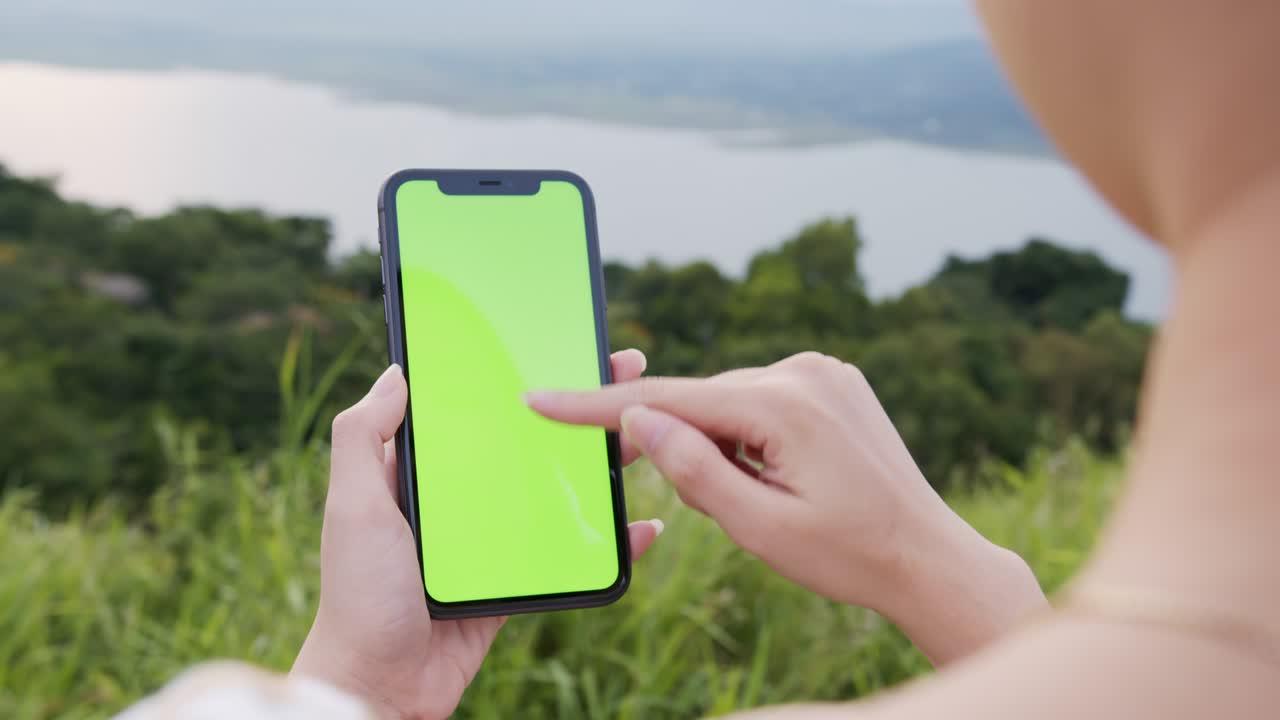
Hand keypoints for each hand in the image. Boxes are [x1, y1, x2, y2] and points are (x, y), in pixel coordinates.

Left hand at [292, 350, 661, 719]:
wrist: (383, 685)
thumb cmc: (358, 594)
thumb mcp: (351, 506)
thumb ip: (361, 438)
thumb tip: (397, 372)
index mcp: (425, 470)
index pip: (478, 407)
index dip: (518, 372)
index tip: (560, 340)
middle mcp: (462, 494)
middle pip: (529, 438)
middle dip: (578, 405)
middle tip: (626, 372)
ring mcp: (493, 535)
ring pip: (557, 486)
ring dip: (601, 462)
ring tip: (646, 435)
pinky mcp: (517, 575)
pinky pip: (569, 547)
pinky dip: (608, 538)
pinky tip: (643, 525)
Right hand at [527, 351, 1045, 663]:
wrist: (926, 556)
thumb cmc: (847, 554)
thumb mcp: (759, 528)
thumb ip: (694, 471)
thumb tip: (638, 418)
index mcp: (786, 406)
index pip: (670, 398)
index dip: (599, 404)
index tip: (543, 398)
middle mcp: (806, 372)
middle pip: (702, 400)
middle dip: (683, 444)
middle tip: (718, 500)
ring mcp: (823, 371)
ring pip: (730, 401)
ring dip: (722, 442)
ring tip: (769, 495)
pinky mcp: (832, 380)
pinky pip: (760, 399)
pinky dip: (747, 431)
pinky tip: (781, 472)